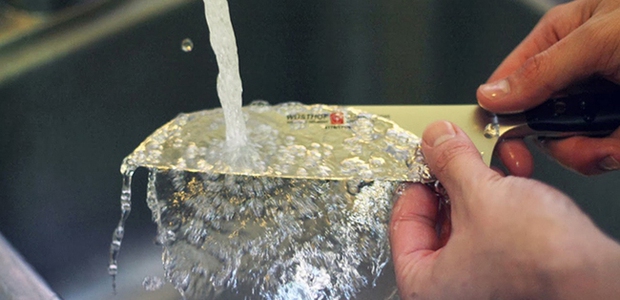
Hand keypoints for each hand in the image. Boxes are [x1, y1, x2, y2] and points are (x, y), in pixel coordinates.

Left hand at [390, 121, 619, 299]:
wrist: (597, 279)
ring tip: (496, 166)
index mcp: (426, 286)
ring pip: (470, 224)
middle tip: (460, 157)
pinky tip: (516, 184)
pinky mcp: (513, 277)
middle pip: (438, 222)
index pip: (402, 226)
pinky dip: (502, 206)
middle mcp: (452, 292)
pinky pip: (495, 233)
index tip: (426, 162)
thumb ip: (451, 163)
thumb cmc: (540, 262)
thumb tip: (436, 139)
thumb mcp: (482, 195)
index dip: (414, 185)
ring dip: (484, 188)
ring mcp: (484, 287)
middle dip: (456, 182)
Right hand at [476, 0, 619, 175]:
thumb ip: (541, 69)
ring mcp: (599, 100)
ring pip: (570, 143)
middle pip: (538, 122)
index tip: (505, 148)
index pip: (509, 82)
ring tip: (616, 139)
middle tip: (579, 141)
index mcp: (560, 38)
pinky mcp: (616, 125)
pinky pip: (600, 151)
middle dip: (560, 140)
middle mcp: (575, 71)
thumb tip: (492, 95)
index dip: (502, 116)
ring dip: (591, 149)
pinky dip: (613, 152)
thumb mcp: (598, 40)